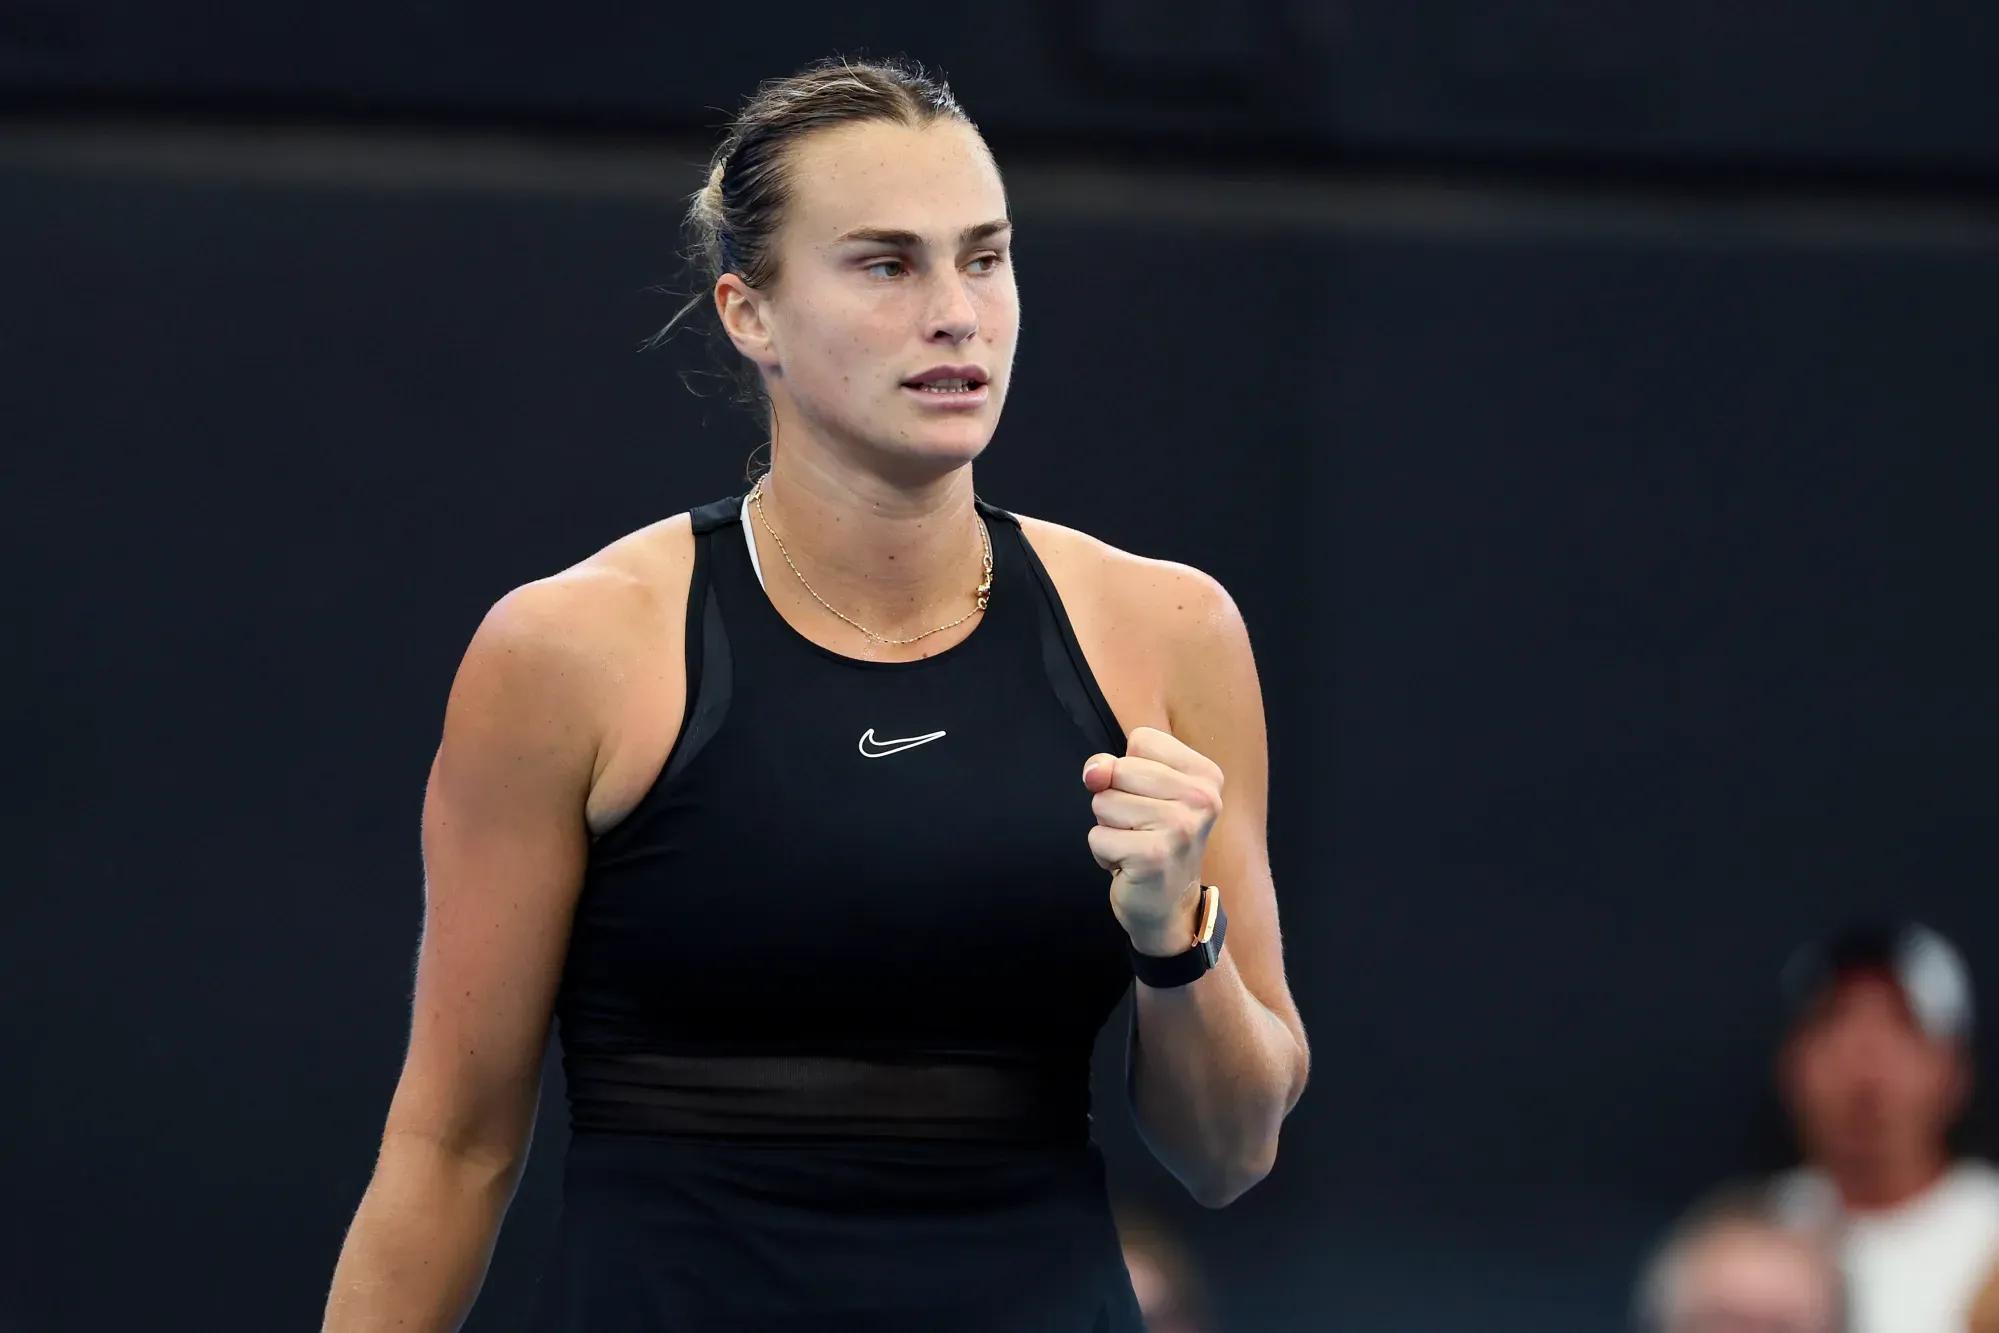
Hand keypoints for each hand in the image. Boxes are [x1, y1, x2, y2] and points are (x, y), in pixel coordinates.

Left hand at [1082, 726, 1224, 956]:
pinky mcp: (1154, 856)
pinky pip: (1098, 836)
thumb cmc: (1153, 841)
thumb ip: (1113, 767)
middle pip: (1120, 769)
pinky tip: (1129, 864)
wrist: (1169, 906)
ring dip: (1109, 827)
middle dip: (1115, 799)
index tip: (1152, 801)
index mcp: (1205, 775)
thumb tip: (1094, 772)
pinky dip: (1104, 852)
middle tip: (1141, 828)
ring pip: (1104, 801)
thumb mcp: (1139, 792)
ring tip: (1136, 845)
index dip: (1131, 770)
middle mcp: (1202, 799)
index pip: (1142, 740)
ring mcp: (1180, 828)